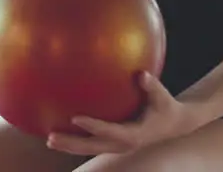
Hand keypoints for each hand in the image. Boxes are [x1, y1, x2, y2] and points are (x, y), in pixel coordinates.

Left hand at [46, 72, 196, 156]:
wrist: (173, 125)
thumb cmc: (167, 107)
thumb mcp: (163, 97)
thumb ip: (152, 86)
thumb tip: (141, 74)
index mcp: (134, 135)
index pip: (110, 132)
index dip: (93, 126)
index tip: (75, 118)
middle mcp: (123, 144)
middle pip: (93, 146)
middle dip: (72, 144)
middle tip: (51, 137)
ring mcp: (117, 146)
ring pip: (90, 149)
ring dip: (69, 146)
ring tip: (49, 139)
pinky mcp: (113, 143)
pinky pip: (93, 143)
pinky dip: (77, 140)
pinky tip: (60, 131)